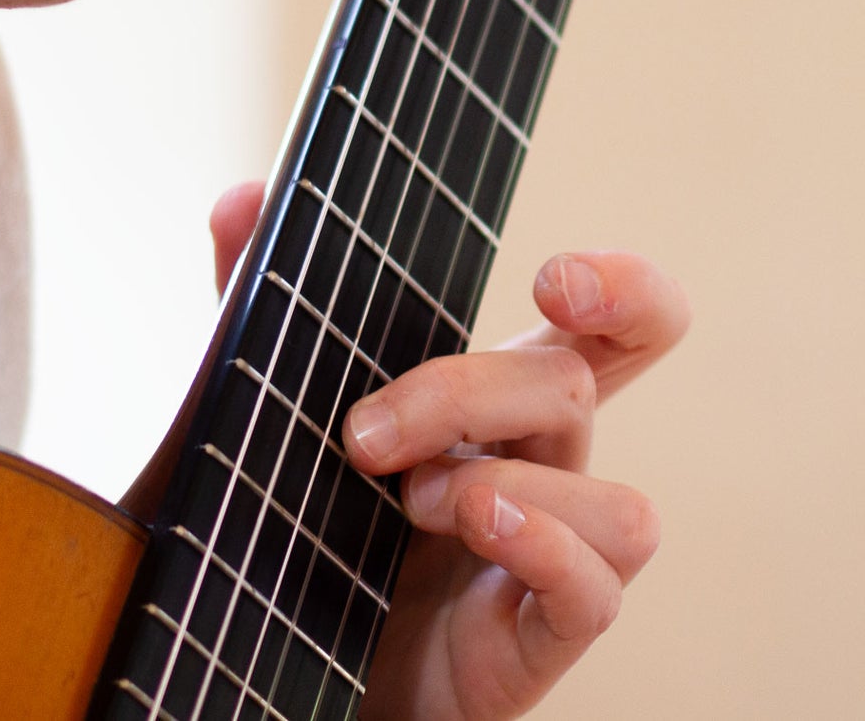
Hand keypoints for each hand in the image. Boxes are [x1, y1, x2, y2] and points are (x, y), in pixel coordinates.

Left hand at [209, 182, 689, 720]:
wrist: (264, 668)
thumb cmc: (297, 532)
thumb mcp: (267, 410)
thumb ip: (258, 307)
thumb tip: (242, 197)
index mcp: (497, 405)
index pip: (613, 328)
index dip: (622, 290)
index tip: (553, 279)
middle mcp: (538, 472)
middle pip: (573, 387)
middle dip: (468, 390)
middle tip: (365, 432)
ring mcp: (546, 558)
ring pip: (620, 502)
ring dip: (511, 486)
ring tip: (411, 506)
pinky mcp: (537, 640)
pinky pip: (599, 590)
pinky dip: (544, 547)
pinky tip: (473, 529)